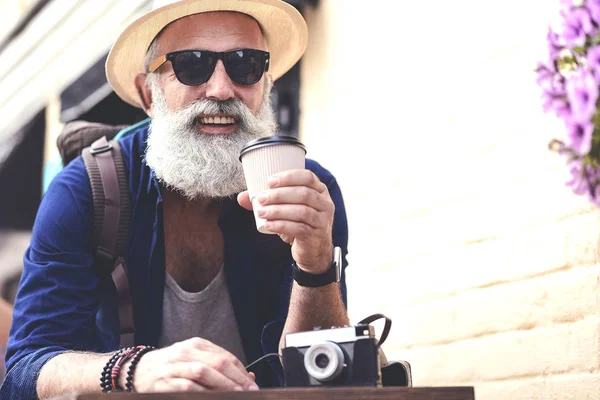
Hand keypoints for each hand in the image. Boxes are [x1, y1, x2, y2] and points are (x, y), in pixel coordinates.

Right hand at [131, 337, 257, 391]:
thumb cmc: (171, 367)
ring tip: (236, 394)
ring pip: (204, 373)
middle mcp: (186, 352)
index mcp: (196, 344)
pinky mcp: (165, 382)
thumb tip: (249, 377)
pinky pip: (187, 387)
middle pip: (218, 363)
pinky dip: (203, 393)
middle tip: (250, 390)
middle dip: (237, 378)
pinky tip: (214, 398)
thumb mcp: (194, 360)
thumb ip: (218, 367)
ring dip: (223, 385)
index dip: (241, 371)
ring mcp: (174, 366)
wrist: (137, 370)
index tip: (252, 383)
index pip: (225, 356)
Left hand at [238, 169, 333, 273]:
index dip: (288, 177)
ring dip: (278, 211)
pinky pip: (299, 228)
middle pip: (303, 193)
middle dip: (280, 194)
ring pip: (301, 211)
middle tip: (261, 198)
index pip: (307, 177)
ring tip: (261, 213)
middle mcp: (325, 204)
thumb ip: (267, 202)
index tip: (269, 182)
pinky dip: (281, 225)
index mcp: (320, 191)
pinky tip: (268, 225)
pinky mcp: (316, 236)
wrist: (313, 251)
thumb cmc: (299, 224)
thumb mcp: (287, 210)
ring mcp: (322, 220)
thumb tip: (242, 197)